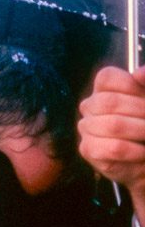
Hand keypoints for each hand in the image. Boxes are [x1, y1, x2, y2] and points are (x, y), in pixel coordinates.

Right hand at [79, 65, 144, 216]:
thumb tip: (139, 73)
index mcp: (104, 89)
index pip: (106, 78)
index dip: (130, 86)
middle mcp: (90, 106)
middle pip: (110, 102)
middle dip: (141, 112)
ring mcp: (86, 128)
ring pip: (113, 125)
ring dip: (140, 131)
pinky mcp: (88, 149)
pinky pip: (114, 148)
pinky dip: (135, 151)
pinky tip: (142, 153)